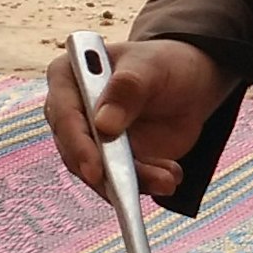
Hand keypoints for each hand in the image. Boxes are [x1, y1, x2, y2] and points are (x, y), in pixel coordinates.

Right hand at [45, 34, 236, 202]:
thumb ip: (127, 88)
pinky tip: (169, 177)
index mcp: (68, 77)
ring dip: (132, 182)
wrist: (189, 84)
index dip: (77, 143)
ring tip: (166, 180)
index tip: (95, 168)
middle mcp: (71, 112)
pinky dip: (145, 183)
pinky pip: (121, 181)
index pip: (63, 113)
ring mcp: (91, 140)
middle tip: (130, 189)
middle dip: (106, 173)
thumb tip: (103, 125)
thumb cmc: (163, 64)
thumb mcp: (150, 67)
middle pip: (75, 151)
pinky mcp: (112, 161)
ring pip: (99, 172)